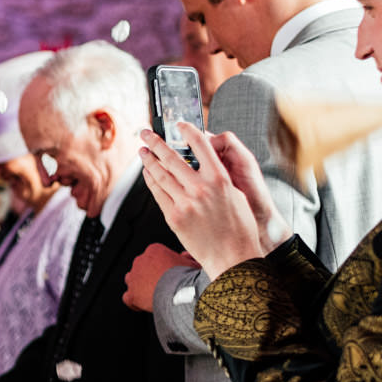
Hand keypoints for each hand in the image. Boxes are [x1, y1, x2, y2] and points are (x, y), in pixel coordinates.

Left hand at [122, 243, 195, 312]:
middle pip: (142, 267)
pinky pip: (128, 297)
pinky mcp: (131, 294)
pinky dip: (134, 302)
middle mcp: (140, 260)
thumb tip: (184, 256)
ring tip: (153, 294)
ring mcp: (133, 277)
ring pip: (132, 280)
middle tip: (163, 286)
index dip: (161, 266)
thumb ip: (187, 258)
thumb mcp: (192, 264)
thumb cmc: (189, 278)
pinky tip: (143, 306)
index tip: (170, 275)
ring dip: (139, 286)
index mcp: (154, 250)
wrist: (181, 293)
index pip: (153, 256)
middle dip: (149, 275)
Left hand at [139, 123, 270, 278]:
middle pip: (172, 158)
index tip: (179, 124)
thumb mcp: (236, 195)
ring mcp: (185, 203)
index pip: (201, 146)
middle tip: (146, 133)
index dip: (187, 131)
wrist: (233, 257)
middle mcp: (201, 189)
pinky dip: (151, 181)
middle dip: (155, 142)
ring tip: (143, 151)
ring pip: (160, 175)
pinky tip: (147, 174)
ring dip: (149, 160)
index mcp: (220, 180)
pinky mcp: (174, 217)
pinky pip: (158, 194)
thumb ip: (218, 177)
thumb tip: (204, 162)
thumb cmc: (239, 228)